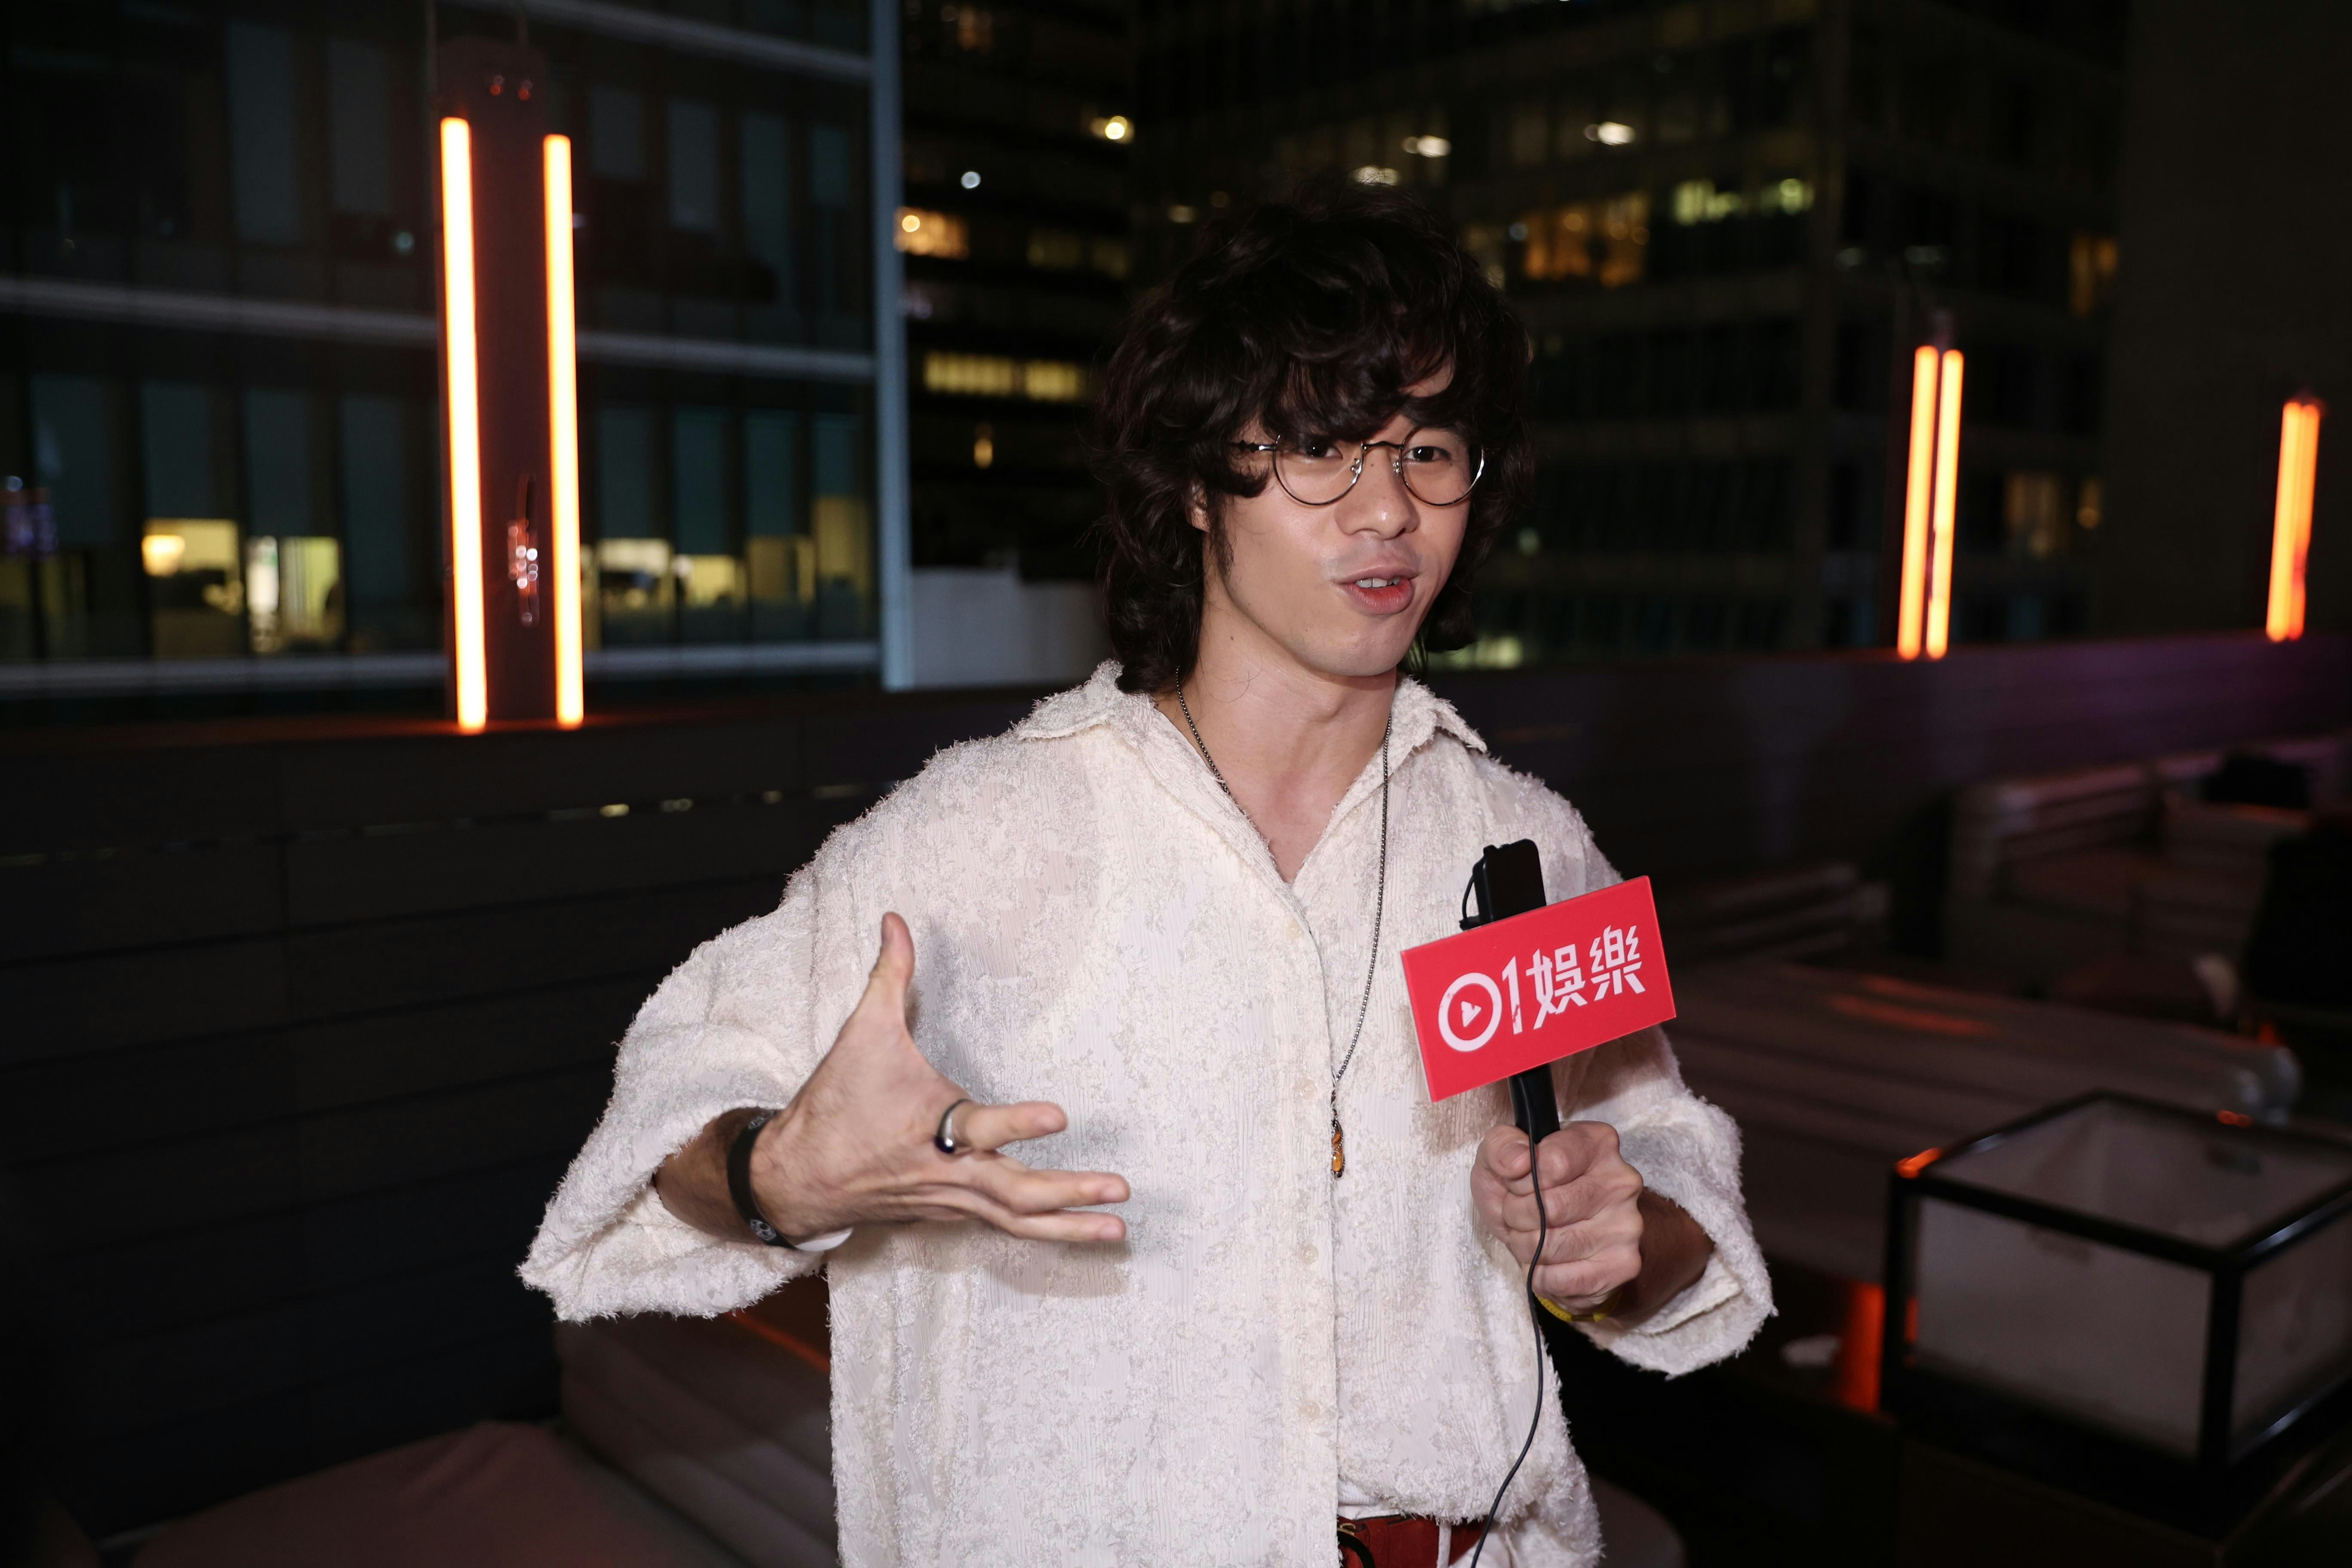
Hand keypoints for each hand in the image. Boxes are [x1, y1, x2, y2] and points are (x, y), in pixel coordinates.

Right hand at [752, 912, 1129, 1243]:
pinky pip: (1004, 1227)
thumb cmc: (835, 1103)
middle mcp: (945, 1171)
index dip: (1017, 1124)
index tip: (1060, 1116)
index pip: (978, 1126)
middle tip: (1118, 1187)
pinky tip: (1082, 1232)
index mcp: (928, 1127)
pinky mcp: (951, 1213)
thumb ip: (889, 975)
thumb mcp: (860, 1033)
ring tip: (1118, 1229)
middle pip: (1012, 1191)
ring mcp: (951, 1199)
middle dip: (1067, 1192)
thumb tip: (895, 918)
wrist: (797, 1179)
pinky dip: (1044, 1233)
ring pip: (1015, 1220)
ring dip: (1069, 1226)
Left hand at [1471, 1120, 1643, 1310]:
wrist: (1555, 1235)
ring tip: (1530, 1235)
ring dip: (1525, 1246)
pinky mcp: (1623, 1265)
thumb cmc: (1527, 1189)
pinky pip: (1562, 1279)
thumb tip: (1518, 1161)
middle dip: (1517, 1215)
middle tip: (1518, 1214)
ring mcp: (1627, 1225)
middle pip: (1550, 1207)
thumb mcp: (1502, 1156)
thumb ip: (1501, 1146)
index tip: (1517, 1183)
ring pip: (1553, 1245)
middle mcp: (1621, 1180)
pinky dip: (1539, 1274)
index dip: (1520, 1180)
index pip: (1552, 1163)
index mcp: (1597, 1142)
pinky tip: (1545, 1260)